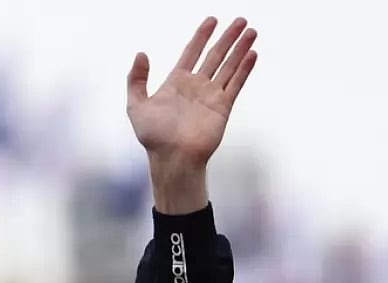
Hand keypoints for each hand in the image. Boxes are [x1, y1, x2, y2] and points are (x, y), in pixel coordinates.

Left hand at [127, 17, 257, 169]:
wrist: (173, 158)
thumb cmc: (153, 137)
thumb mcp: (136, 106)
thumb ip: (136, 80)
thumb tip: (141, 54)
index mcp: (176, 83)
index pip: (192, 52)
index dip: (201, 36)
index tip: (212, 20)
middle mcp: (196, 87)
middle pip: (215, 55)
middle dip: (227, 37)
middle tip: (240, 20)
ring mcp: (210, 96)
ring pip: (228, 66)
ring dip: (240, 49)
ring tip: (251, 32)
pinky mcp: (222, 107)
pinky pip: (235, 84)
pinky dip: (244, 69)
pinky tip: (251, 54)